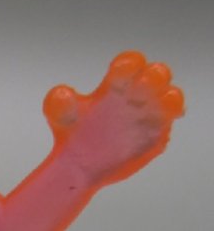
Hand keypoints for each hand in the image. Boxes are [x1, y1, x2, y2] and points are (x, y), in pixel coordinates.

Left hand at [43, 51, 183, 184]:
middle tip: (143, 84)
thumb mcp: (61, 118)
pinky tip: (165, 119)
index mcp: (114, 87)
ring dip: (168, 96)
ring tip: (159, 103)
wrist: (79, 167)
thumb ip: (59, 104)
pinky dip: (171, 116)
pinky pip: (169, 121)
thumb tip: (62, 93)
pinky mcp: (155, 133)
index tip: (121, 69)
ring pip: (169, 95)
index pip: (128, 66)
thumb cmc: (73, 135)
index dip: (129, 63)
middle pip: (155, 75)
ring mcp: (148, 114)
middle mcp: (134, 96)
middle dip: (153, 76)